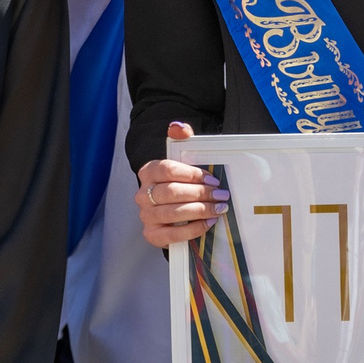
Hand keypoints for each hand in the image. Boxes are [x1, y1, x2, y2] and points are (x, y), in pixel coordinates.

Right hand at [137, 123, 226, 247]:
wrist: (172, 208)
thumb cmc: (181, 181)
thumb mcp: (182, 157)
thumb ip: (181, 136)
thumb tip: (178, 127)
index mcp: (148, 172)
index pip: (167, 170)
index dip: (191, 174)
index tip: (212, 179)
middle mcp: (143, 194)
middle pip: (171, 192)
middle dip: (200, 194)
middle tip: (220, 195)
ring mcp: (146, 215)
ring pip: (172, 213)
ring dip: (199, 210)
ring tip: (218, 208)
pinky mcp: (152, 234)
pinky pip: (173, 234)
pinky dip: (193, 229)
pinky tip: (208, 222)